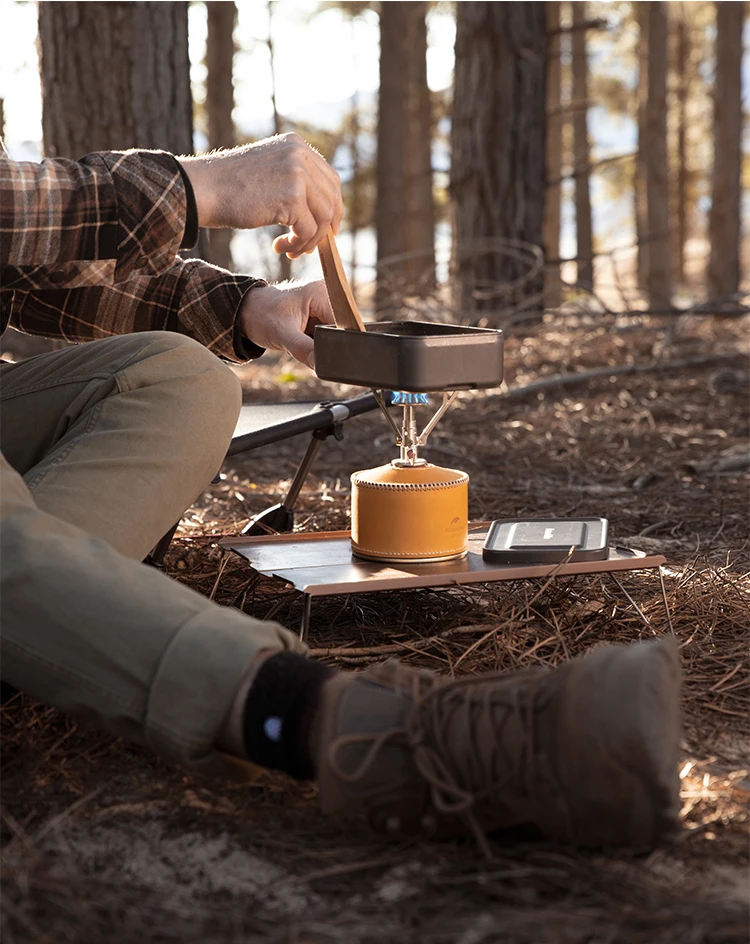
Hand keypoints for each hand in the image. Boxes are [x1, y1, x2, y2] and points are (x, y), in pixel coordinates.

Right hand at [178, 134, 343, 258]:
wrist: (202, 189)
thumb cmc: (229, 187)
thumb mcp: (267, 172)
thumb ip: (293, 180)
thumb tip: (320, 210)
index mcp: (296, 145)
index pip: (330, 179)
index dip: (332, 207)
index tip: (325, 228)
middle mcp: (300, 155)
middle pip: (332, 198)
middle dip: (325, 227)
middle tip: (310, 246)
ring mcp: (297, 174)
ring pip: (323, 217)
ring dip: (310, 240)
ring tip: (291, 250)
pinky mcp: (291, 197)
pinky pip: (308, 230)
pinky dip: (298, 244)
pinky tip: (282, 248)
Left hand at [240, 280, 333, 368]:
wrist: (246, 313)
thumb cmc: (260, 316)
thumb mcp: (282, 334)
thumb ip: (304, 349)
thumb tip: (322, 365)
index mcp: (321, 291)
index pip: (341, 322)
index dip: (334, 340)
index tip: (320, 352)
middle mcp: (326, 295)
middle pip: (338, 328)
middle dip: (323, 343)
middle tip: (302, 343)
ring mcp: (322, 305)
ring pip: (330, 334)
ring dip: (317, 343)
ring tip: (299, 338)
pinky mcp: (317, 315)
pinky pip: (323, 334)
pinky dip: (312, 342)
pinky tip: (300, 338)